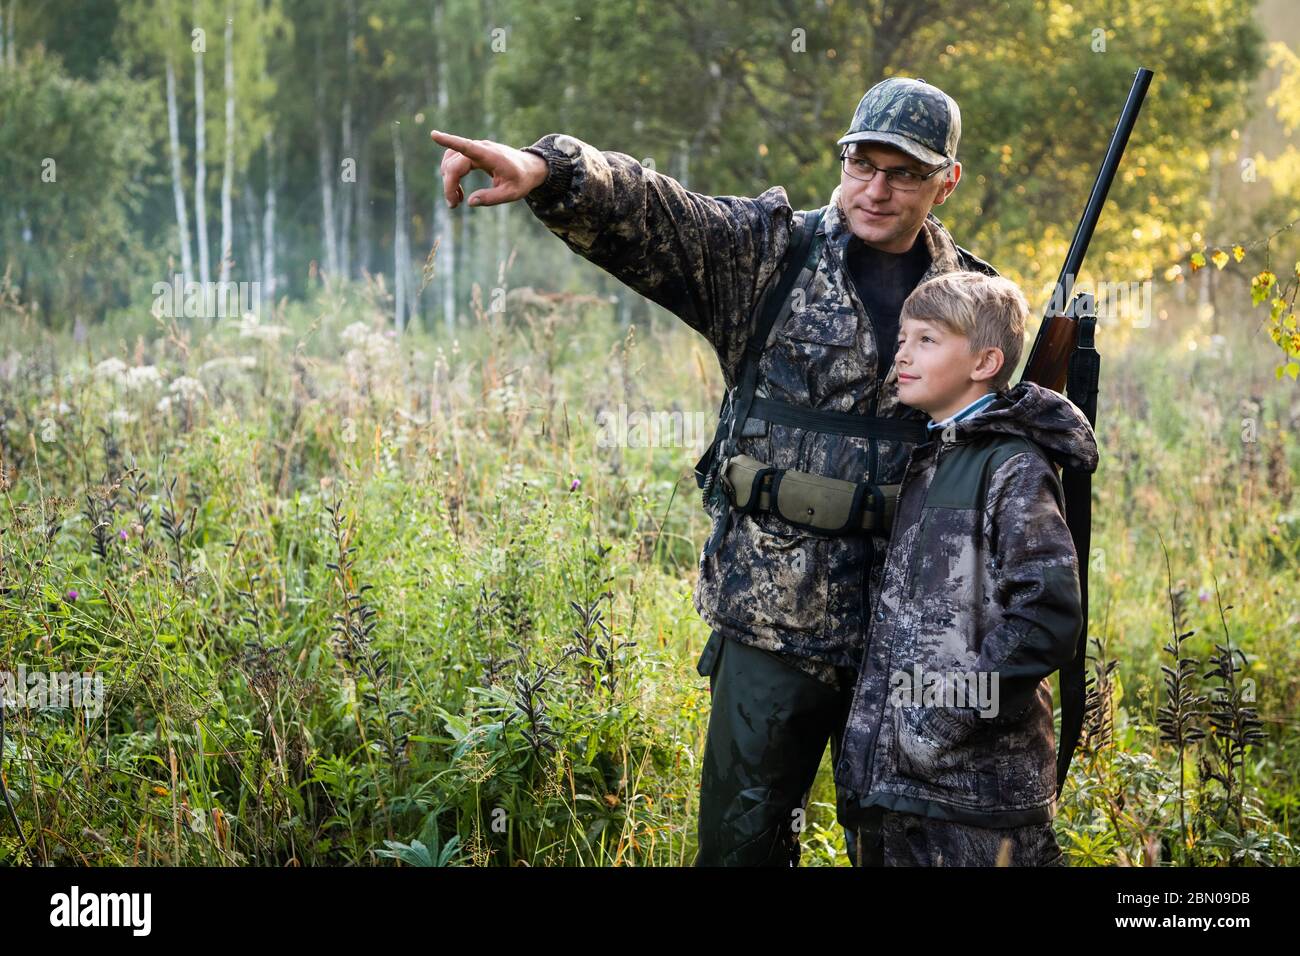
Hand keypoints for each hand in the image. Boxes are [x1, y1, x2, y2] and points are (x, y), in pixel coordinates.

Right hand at [429, 129, 550, 207]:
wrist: (529, 168)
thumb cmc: (521, 180)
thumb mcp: (511, 194)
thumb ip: (491, 198)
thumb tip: (470, 202)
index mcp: (490, 156)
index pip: (466, 146)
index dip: (449, 141)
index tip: (434, 135)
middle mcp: (480, 148)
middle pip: (454, 164)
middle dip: (449, 185)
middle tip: (453, 206)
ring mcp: (476, 149)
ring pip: (450, 162)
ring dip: (448, 180)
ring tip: (456, 199)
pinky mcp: (473, 152)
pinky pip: (454, 161)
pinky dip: (452, 175)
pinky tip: (458, 191)